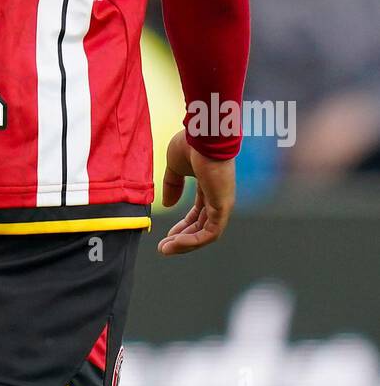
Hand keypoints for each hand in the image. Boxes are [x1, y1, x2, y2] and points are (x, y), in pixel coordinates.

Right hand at [157, 129, 234, 255]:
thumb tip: (168, 205)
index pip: (197, 213)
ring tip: (166, 249)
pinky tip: (176, 243)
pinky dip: (193, 241)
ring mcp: (222, 203)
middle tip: (164, 247)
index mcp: (208, 186)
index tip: (167, 235)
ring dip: (185, 244)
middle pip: (201, 226)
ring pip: (206, 234)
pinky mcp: (223, 207)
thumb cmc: (191, 144)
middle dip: (182, 238)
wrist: (203, 136)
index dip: (182, 226)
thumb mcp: (175, 167)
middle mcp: (218, 197)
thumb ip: (172, 186)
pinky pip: (209, 233)